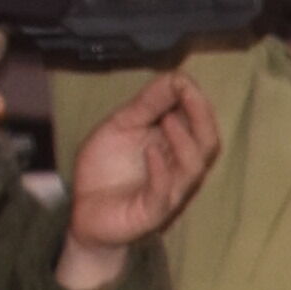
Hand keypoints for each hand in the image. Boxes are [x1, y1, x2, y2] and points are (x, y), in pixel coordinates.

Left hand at [57, 69, 222, 289]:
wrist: (83, 211)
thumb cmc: (105, 170)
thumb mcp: (120, 126)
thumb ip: (146, 105)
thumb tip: (174, 78)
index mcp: (174, 146)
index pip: (198, 122)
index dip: (195, 100)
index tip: (182, 79)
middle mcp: (178, 168)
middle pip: (207, 144)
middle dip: (201, 116)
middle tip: (188, 93)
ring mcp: (169, 191)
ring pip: (193, 168)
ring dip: (185, 142)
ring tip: (169, 119)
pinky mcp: (152, 212)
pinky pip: (164, 193)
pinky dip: (160, 171)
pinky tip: (151, 152)